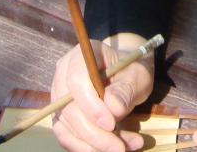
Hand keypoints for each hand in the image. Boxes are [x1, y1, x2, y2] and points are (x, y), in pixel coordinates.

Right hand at [51, 36, 153, 151]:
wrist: (125, 74)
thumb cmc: (131, 70)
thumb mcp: (138, 75)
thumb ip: (126, 88)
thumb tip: (113, 107)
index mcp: (82, 55)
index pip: (76, 80)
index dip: (90, 105)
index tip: (110, 124)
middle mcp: (63, 73)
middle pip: (69, 108)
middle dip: (93, 133)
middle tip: (118, 148)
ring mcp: (58, 94)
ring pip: (67, 125)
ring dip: (92, 143)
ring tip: (121, 149)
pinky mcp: (60, 114)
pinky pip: (65, 135)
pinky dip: (85, 147)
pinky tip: (107, 149)